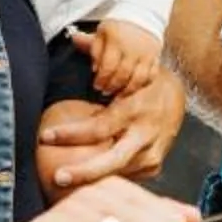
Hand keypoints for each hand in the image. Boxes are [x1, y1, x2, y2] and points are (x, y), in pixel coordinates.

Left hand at [39, 70, 185, 188]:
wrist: (176, 95)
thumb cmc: (140, 82)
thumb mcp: (124, 69)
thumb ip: (97, 56)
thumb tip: (73, 37)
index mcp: (133, 109)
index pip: (99, 127)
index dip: (71, 134)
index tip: (45, 136)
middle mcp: (144, 133)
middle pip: (113, 160)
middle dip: (85, 172)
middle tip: (58, 178)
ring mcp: (153, 152)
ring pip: (121, 172)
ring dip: (94, 180)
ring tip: (66, 184)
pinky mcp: (155, 164)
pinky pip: (129, 176)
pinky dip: (109, 178)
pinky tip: (89, 182)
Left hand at [78, 19, 162, 97]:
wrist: (141, 14)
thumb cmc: (118, 26)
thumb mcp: (101, 32)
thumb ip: (94, 49)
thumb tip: (94, 69)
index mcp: (117, 41)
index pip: (108, 66)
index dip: (101, 79)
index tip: (96, 85)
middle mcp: (134, 48)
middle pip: (123, 74)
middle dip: (112, 86)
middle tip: (105, 92)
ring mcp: (147, 54)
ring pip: (139, 78)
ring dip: (127, 90)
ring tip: (118, 95)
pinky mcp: (156, 57)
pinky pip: (152, 76)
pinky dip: (143, 85)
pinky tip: (133, 88)